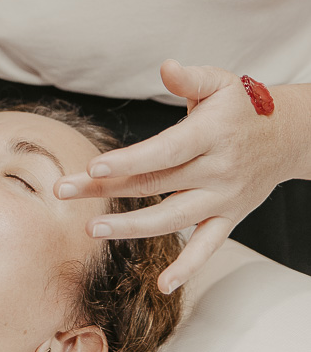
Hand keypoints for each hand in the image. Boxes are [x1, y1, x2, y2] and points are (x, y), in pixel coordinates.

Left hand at [52, 60, 310, 292]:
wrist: (287, 136)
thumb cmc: (244, 105)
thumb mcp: (220, 82)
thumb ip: (190, 78)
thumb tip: (167, 67)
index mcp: (210, 135)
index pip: (164, 152)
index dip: (130, 161)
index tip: (95, 166)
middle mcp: (217, 170)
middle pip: (155, 184)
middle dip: (105, 188)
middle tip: (63, 191)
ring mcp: (223, 198)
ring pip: (173, 219)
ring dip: (132, 228)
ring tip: (93, 229)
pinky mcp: (229, 217)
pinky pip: (208, 247)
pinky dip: (188, 267)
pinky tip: (164, 284)